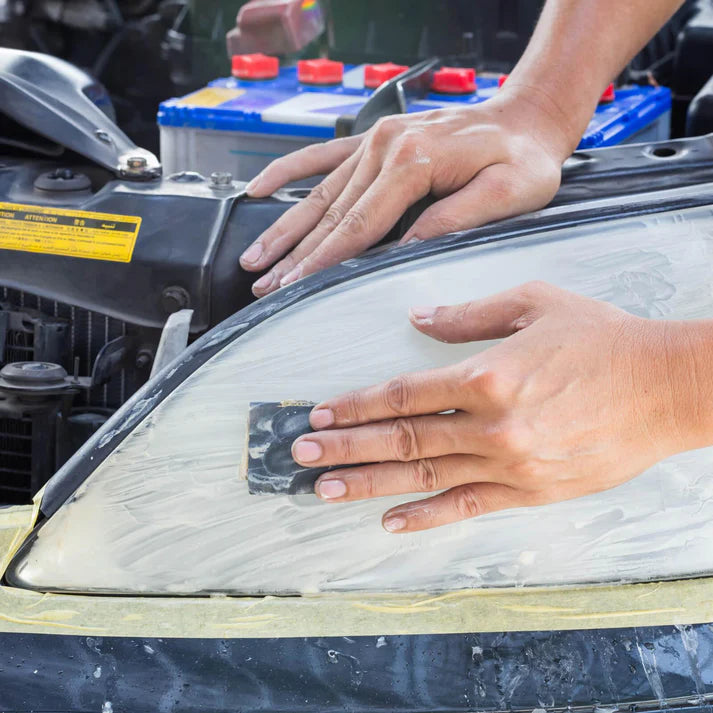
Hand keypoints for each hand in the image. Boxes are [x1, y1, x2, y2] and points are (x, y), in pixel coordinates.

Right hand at [240, 89, 572, 296]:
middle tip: (262, 283)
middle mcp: (386, 146)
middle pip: (330, 212)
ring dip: (285, 227)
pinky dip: (290, 172)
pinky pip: (324, 156)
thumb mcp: (506, 194)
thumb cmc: (523, 158)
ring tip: (255, 256)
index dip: (322, 260)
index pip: (358, 224)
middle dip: (293, 253)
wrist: (527, 116)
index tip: (293, 285)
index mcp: (414, 161)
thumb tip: (404, 251)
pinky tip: (261, 188)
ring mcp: (377, 139)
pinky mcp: (377, 139)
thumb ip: (452, 221)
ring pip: (320, 192)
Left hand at [290, 282, 710, 532]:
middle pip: (401, 438)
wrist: (665, 386)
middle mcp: (490, 424)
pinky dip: (426, 516)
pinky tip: (390, 521)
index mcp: (486, 373)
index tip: (322, 413)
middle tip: (302, 457)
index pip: (402, 393)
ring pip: (424, 475)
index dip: (356, 404)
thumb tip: (419, 318)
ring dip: (369, 484)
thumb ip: (468, 313)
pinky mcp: (530, 491)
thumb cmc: (602, 339)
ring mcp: (509, 463)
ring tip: (326, 492)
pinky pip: (467, 507)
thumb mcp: (534, 303)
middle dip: (345, 447)